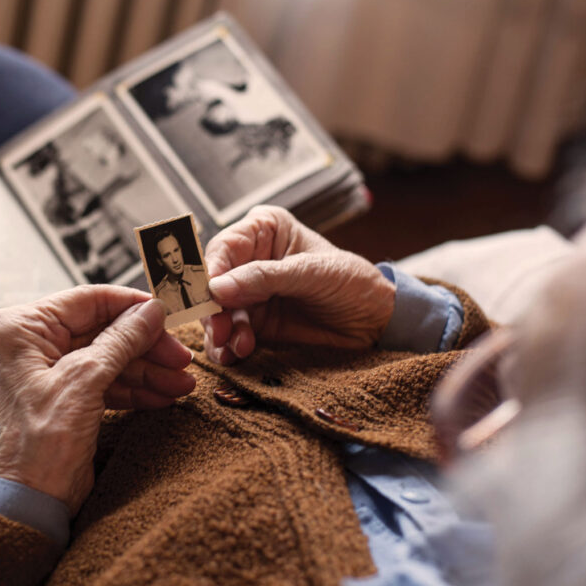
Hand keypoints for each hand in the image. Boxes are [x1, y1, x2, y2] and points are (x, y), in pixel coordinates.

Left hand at [0, 286, 193, 515]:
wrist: (32, 501)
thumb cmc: (40, 443)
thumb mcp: (85, 380)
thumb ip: (122, 340)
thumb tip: (152, 311)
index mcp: (20, 327)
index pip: (87, 300)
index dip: (132, 306)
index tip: (167, 313)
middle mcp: (28, 343)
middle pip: (102, 329)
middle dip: (145, 347)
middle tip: (180, 358)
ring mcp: (45, 370)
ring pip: (107, 357)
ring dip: (146, 370)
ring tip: (181, 382)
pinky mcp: (61, 395)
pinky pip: (103, 380)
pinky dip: (133, 388)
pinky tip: (162, 395)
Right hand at [202, 205, 394, 363]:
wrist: (376, 323)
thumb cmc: (352, 282)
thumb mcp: (311, 274)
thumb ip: (264, 278)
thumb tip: (217, 288)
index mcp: (263, 230)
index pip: (224, 248)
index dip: (210, 272)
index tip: (209, 296)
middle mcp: (249, 259)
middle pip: (212, 283)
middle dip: (213, 309)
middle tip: (220, 331)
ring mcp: (249, 294)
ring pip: (216, 313)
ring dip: (221, 332)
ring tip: (238, 346)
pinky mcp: (254, 324)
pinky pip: (228, 336)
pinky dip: (227, 347)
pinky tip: (236, 355)